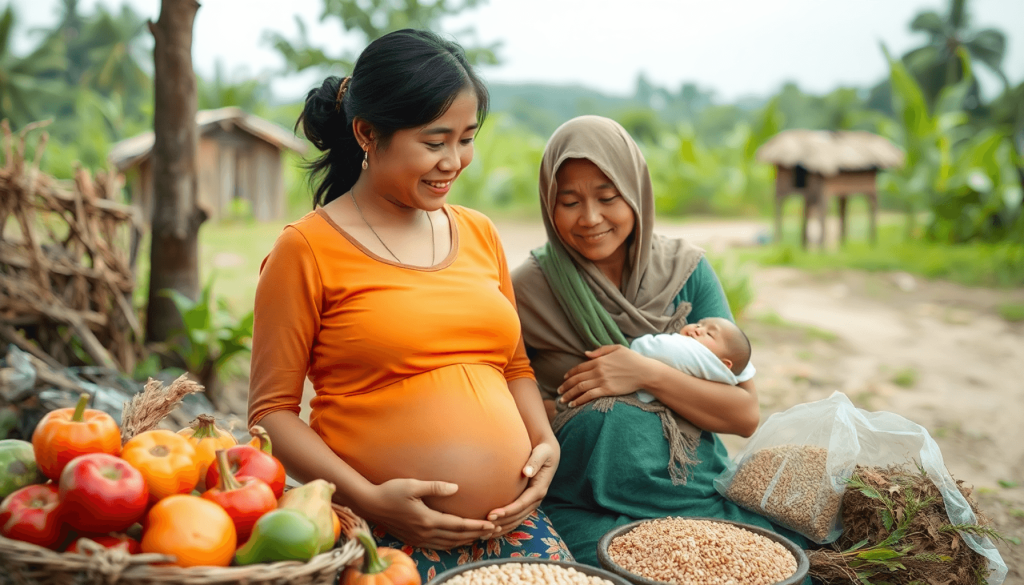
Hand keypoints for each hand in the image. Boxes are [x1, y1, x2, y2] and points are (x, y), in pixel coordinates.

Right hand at [363, 478, 496, 548]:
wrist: (370, 504)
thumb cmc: (390, 491)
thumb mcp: (413, 485)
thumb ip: (436, 487)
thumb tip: (456, 488)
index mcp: (427, 520)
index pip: (458, 525)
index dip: (476, 526)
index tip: (491, 525)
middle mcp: (425, 532)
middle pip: (456, 537)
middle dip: (476, 535)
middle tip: (493, 532)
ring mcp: (418, 538)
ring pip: (448, 544)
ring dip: (465, 541)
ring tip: (479, 537)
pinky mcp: (413, 539)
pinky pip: (438, 546)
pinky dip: (451, 544)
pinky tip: (457, 541)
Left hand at [483, 441, 558, 536]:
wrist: (548, 453)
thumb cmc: (544, 451)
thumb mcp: (542, 453)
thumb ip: (535, 462)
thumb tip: (526, 472)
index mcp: (539, 489)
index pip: (521, 504)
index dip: (507, 511)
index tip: (491, 514)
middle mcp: (536, 499)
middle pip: (518, 516)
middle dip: (501, 523)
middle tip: (483, 526)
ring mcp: (532, 503)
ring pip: (517, 520)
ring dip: (502, 528)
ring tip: (484, 533)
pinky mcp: (527, 502)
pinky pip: (516, 517)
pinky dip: (505, 524)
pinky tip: (492, 529)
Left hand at [558, 345, 648, 406]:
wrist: (645, 372)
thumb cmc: (633, 359)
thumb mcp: (617, 348)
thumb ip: (601, 350)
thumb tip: (586, 354)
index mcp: (599, 360)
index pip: (579, 367)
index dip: (570, 373)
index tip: (564, 378)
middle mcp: (598, 370)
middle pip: (577, 378)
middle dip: (566, 385)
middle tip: (559, 391)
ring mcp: (602, 381)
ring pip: (580, 388)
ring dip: (569, 394)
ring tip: (562, 400)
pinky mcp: (607, 390)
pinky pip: (589, 395)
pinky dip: (579, 400)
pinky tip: (573, 404)